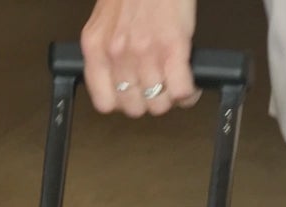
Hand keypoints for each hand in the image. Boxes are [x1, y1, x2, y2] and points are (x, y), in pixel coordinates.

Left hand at [80, 0, 198, 116]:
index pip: (105, 103)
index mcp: (97, 46)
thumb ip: (107, 49)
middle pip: (136, 108)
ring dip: (171, 97)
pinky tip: (188, 80)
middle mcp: (118, 53)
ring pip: (160, 104)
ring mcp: (145, 53)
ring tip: (174, 81)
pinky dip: (188, 92)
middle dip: (149, 100)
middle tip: (157, 85)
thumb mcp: (106, 20)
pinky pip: (181, 92)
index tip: (132, 94)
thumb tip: (121, 77)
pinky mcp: (173, 48)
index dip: (122, 103)